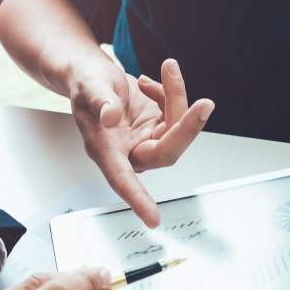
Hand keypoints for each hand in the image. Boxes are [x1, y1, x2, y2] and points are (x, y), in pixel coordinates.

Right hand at [67, 53, 213, 226]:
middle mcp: (129, 150)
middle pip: (166, 151)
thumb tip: (111, 116)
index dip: (137, 200)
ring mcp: (146, 139)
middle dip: (187, 128)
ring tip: (167, 69)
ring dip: (178, 97)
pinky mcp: (159, 126)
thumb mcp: (88, 84)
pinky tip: (150, 83)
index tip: (153, 219)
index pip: (123, 180)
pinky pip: (178, 113)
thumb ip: (100, 100)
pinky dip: (171, 92)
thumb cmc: (85, 83)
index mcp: (105, 150)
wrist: (92, 73)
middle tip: (204, 104)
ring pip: (177, 128)